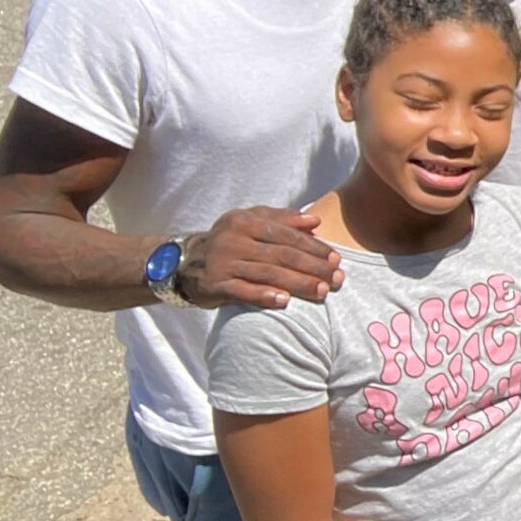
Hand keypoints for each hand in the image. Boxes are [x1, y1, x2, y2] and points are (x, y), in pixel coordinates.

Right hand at [178, 207, 342, 308]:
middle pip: (282, 255)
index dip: (314, 247)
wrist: (183, 262)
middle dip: (313, 267)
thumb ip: (282, 219)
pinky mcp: (214, 285)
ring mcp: (223, 263)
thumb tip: (315, 221)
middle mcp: (233, 240)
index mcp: (245, 221)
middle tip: (337, 278)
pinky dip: (264, 296)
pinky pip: (243, 291)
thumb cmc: (229, 240)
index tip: (336, 259)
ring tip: (322, 291)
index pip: (287, 235)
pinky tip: (285, 301)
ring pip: (267, 273)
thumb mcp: (250, 221)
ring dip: (298, 283)